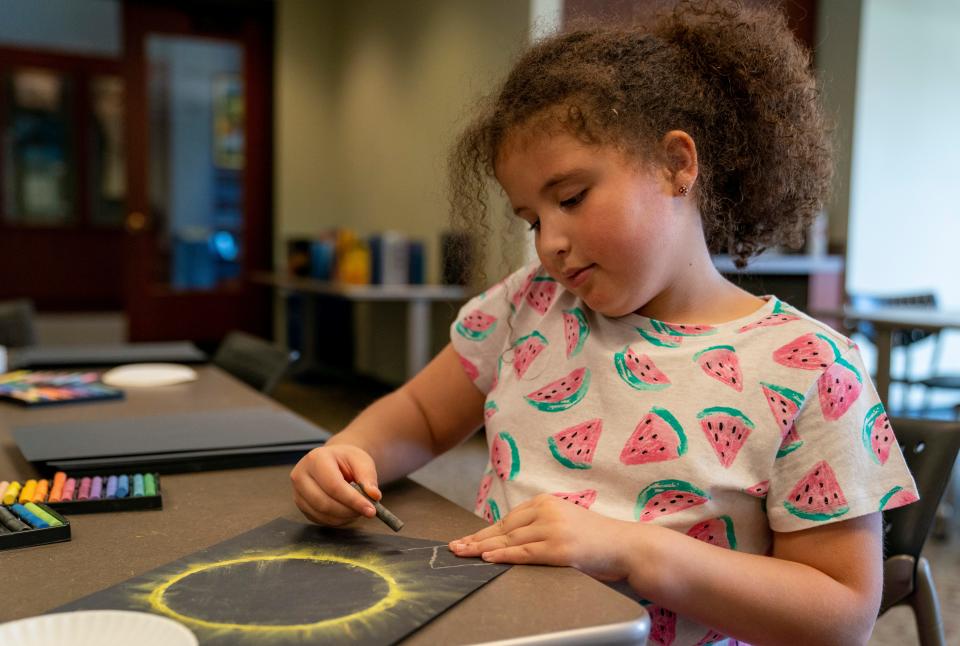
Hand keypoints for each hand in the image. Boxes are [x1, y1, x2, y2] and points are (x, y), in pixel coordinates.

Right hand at [290, 444, 380, 525]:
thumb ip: (368, 477)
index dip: (353, 500)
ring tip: (358, 508)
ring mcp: (297, 492)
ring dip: (344, 517)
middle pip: (324, 503)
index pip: (334, 486)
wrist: (332, 461)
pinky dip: (337, 520)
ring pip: (322, 514)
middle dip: (349, 511)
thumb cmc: (346, 460)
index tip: (371, 510)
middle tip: (368, 511)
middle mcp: (301, 475)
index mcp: (316, 459)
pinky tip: (347, 511)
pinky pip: (320, 519)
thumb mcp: (361, 461)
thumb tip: (374, 496)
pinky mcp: (300, 505)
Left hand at [448, 494, 633, 580]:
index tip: (466, 539)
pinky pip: (524, 553)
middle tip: (454, 547)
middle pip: (504, 528)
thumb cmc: (596, 538)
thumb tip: (508, 539)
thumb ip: (539, 525)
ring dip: (483, 549)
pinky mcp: (559, 548)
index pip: (507, 519)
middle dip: (476, 539)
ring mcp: (553, 529)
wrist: (626, 546)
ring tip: (463, 553)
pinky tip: (487, 558)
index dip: (484, 531)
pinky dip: (504, 556)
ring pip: (510, 541)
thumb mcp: (564, 522)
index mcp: (546, 502)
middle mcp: (547, 511)